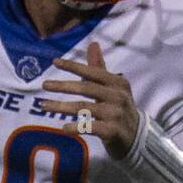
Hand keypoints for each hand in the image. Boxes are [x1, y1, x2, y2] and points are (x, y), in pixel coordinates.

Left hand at [41, 41, 139, 159]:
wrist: (137, 138)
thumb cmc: (119, 110)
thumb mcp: (113, 88)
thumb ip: (100, 69)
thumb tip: (92, 44)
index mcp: (118, 82)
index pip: (92, 72)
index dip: (73, 66)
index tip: (55, 62)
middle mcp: (118, 96)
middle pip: (85, 88)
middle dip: (62, 86)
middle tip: (44, 85)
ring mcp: (116, 114)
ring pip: (83, 108)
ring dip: (61, 106)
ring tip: (44, 106)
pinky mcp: (113, 131)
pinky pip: (90, 127)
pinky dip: (76, 127)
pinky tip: (64, 128)